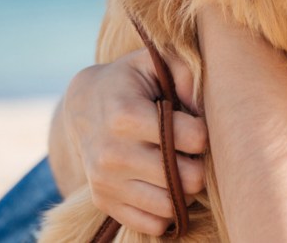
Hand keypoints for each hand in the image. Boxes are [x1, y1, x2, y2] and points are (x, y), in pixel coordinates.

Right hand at [50, 48, 207, 235]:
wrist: (82, 106)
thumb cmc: (129, 81)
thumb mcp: (153, 62)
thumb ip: (185, 72)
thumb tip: (202, 108)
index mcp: (126, 116)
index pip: (193, 138)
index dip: (203, 131)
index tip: (194, 123)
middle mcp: (113, 154)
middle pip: (187, 177)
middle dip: (198, 163)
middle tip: (191, 150)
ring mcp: (106, 182)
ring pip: (171, 206)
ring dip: (184, 189)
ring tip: (180, 166)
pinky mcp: (104, 202)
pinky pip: (151, 224)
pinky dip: (166, 210)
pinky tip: (164, 185)